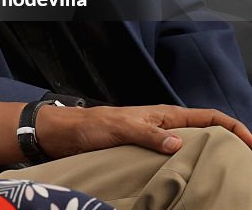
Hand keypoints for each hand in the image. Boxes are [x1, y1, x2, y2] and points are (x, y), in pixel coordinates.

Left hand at [37, 103, 251, 158]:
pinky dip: (189, 169)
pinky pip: (175, 162)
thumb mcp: (121, 127)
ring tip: (224, 176)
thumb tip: (178, 145)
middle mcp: (164, 128)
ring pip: (193, 149)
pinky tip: (194, 183)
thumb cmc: (92, 126)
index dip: (234, 127)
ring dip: (210, 159)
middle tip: (244, 165)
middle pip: (207, 134)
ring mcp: (156, 141)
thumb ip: (148, 134)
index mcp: (165, 116)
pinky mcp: (146, 154)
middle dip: (229, 145)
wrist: (65, 134)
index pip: (210, 117)